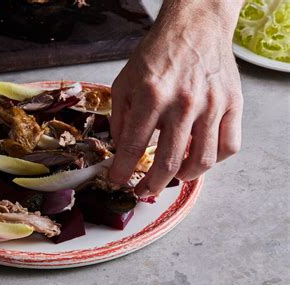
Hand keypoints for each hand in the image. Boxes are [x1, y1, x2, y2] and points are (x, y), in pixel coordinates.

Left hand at [109, 0, 243, 196]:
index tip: (118, 180)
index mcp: (151, 95)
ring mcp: (212, 104)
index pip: (133, 146)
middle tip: (143, 191)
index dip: (122, 170)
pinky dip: (214, 161)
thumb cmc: (156, 55)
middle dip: (151, 186)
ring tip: (171, 177)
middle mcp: (183, 102)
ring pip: (202, 161)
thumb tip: (121, 151)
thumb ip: (119, 119)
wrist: (194, 28)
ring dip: (183, 178)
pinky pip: (229, 146)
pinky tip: (198, 158)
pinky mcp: (233, 104)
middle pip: (169, 163)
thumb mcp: (124, 82)